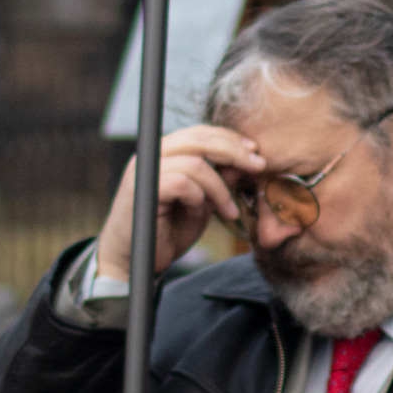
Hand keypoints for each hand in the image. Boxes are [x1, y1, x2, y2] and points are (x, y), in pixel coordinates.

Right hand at [96, 124, 266, 281]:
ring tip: (228, 210)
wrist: (134, 260)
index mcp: (165, 152)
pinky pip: (183, 183)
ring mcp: (145, 170)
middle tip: (258, 166)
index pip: (200, 133)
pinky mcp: (143, 189)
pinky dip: (199, 198)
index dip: (230, 138)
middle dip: (234, 152)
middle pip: (199, 139)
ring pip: (196, 164)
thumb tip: (247, 161)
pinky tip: (199, 213)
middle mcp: (152, 155)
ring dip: (220, 188)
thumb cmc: (167, 230)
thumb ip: (219, 180)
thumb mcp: (202, 202)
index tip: (254, 152)